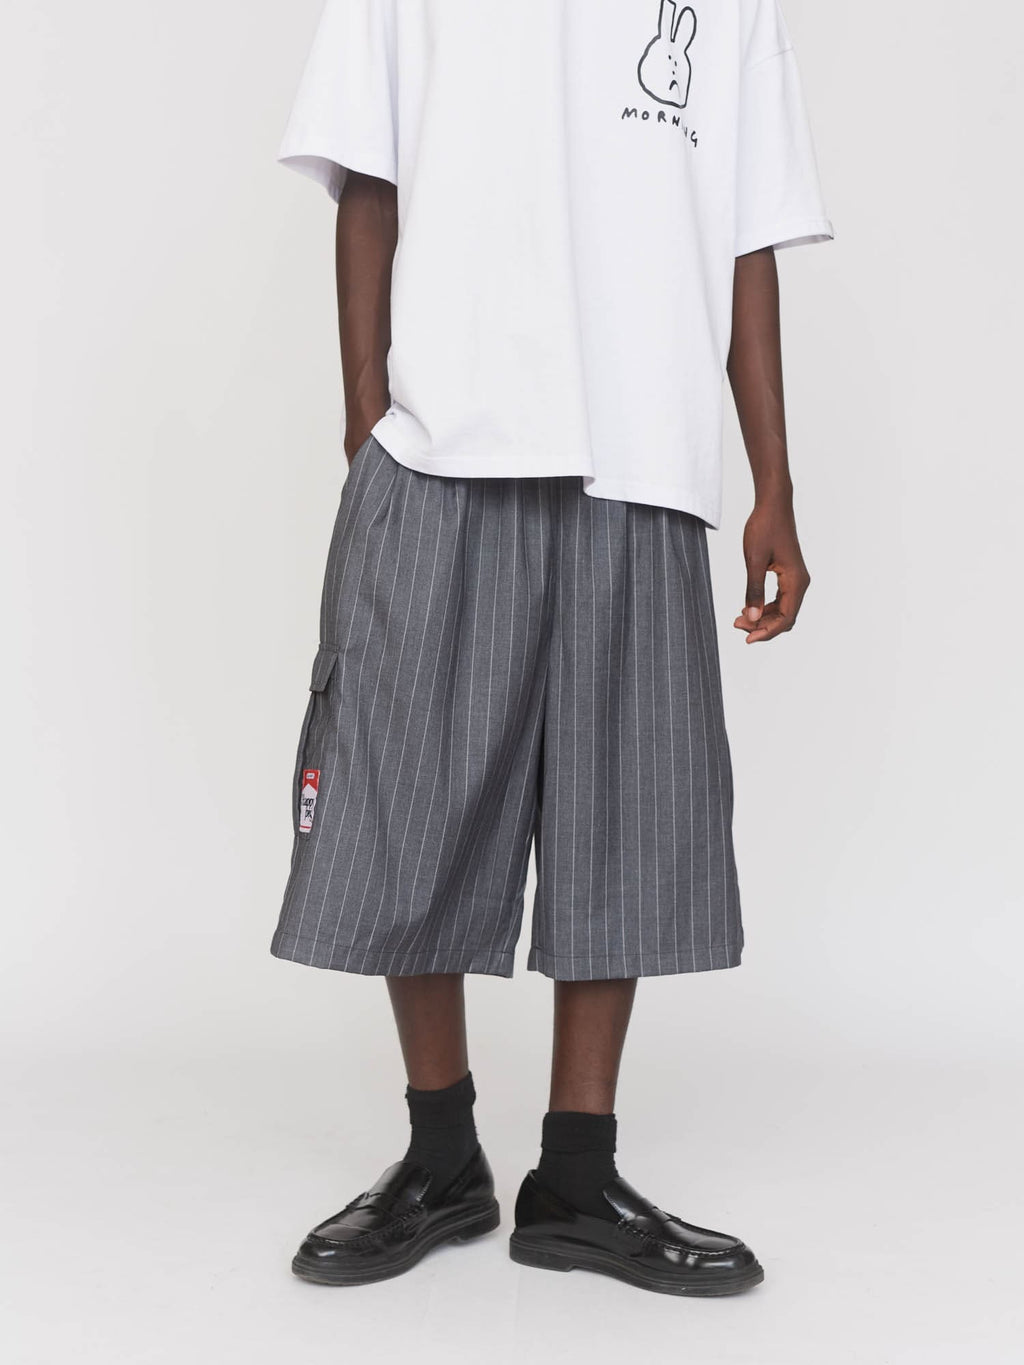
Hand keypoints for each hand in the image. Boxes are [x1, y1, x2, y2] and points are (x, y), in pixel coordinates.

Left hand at [734, 497, 810, 643]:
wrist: (773, 505)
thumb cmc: (764, 528)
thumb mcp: (754, 561)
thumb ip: (753, 590)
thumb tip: (750, 618)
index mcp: (796, 581)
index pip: (786, 618)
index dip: (767, 632)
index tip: (747, 638)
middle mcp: (800, 582)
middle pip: (785, 617)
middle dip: (762, 626)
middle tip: (737, 626)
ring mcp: (795, 579)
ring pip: (782, 610)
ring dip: (762, 618)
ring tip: (739, 620)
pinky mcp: (788, 574)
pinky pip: (780, 599)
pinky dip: (765, 607)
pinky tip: (748, 608)